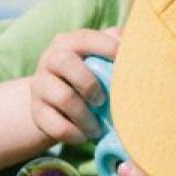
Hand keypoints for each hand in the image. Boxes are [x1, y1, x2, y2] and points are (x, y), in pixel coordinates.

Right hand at [29, 27, 119, 144]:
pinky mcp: (36, 112)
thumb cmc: (85, 75)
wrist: (54, 103)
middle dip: (89, 82)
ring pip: (63, 98)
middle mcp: (49, 60)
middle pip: (65, 63)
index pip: (85, 38)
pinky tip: (85, 136)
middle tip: (102, 101)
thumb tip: (139, 44)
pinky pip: (57, 125)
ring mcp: (39, 86)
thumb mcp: (97, 57)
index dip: (107, 48)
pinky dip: (75, 134)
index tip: (124, 63)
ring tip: (98, 128)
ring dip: (86, 117)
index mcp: (67, 42)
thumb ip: (114, 45)